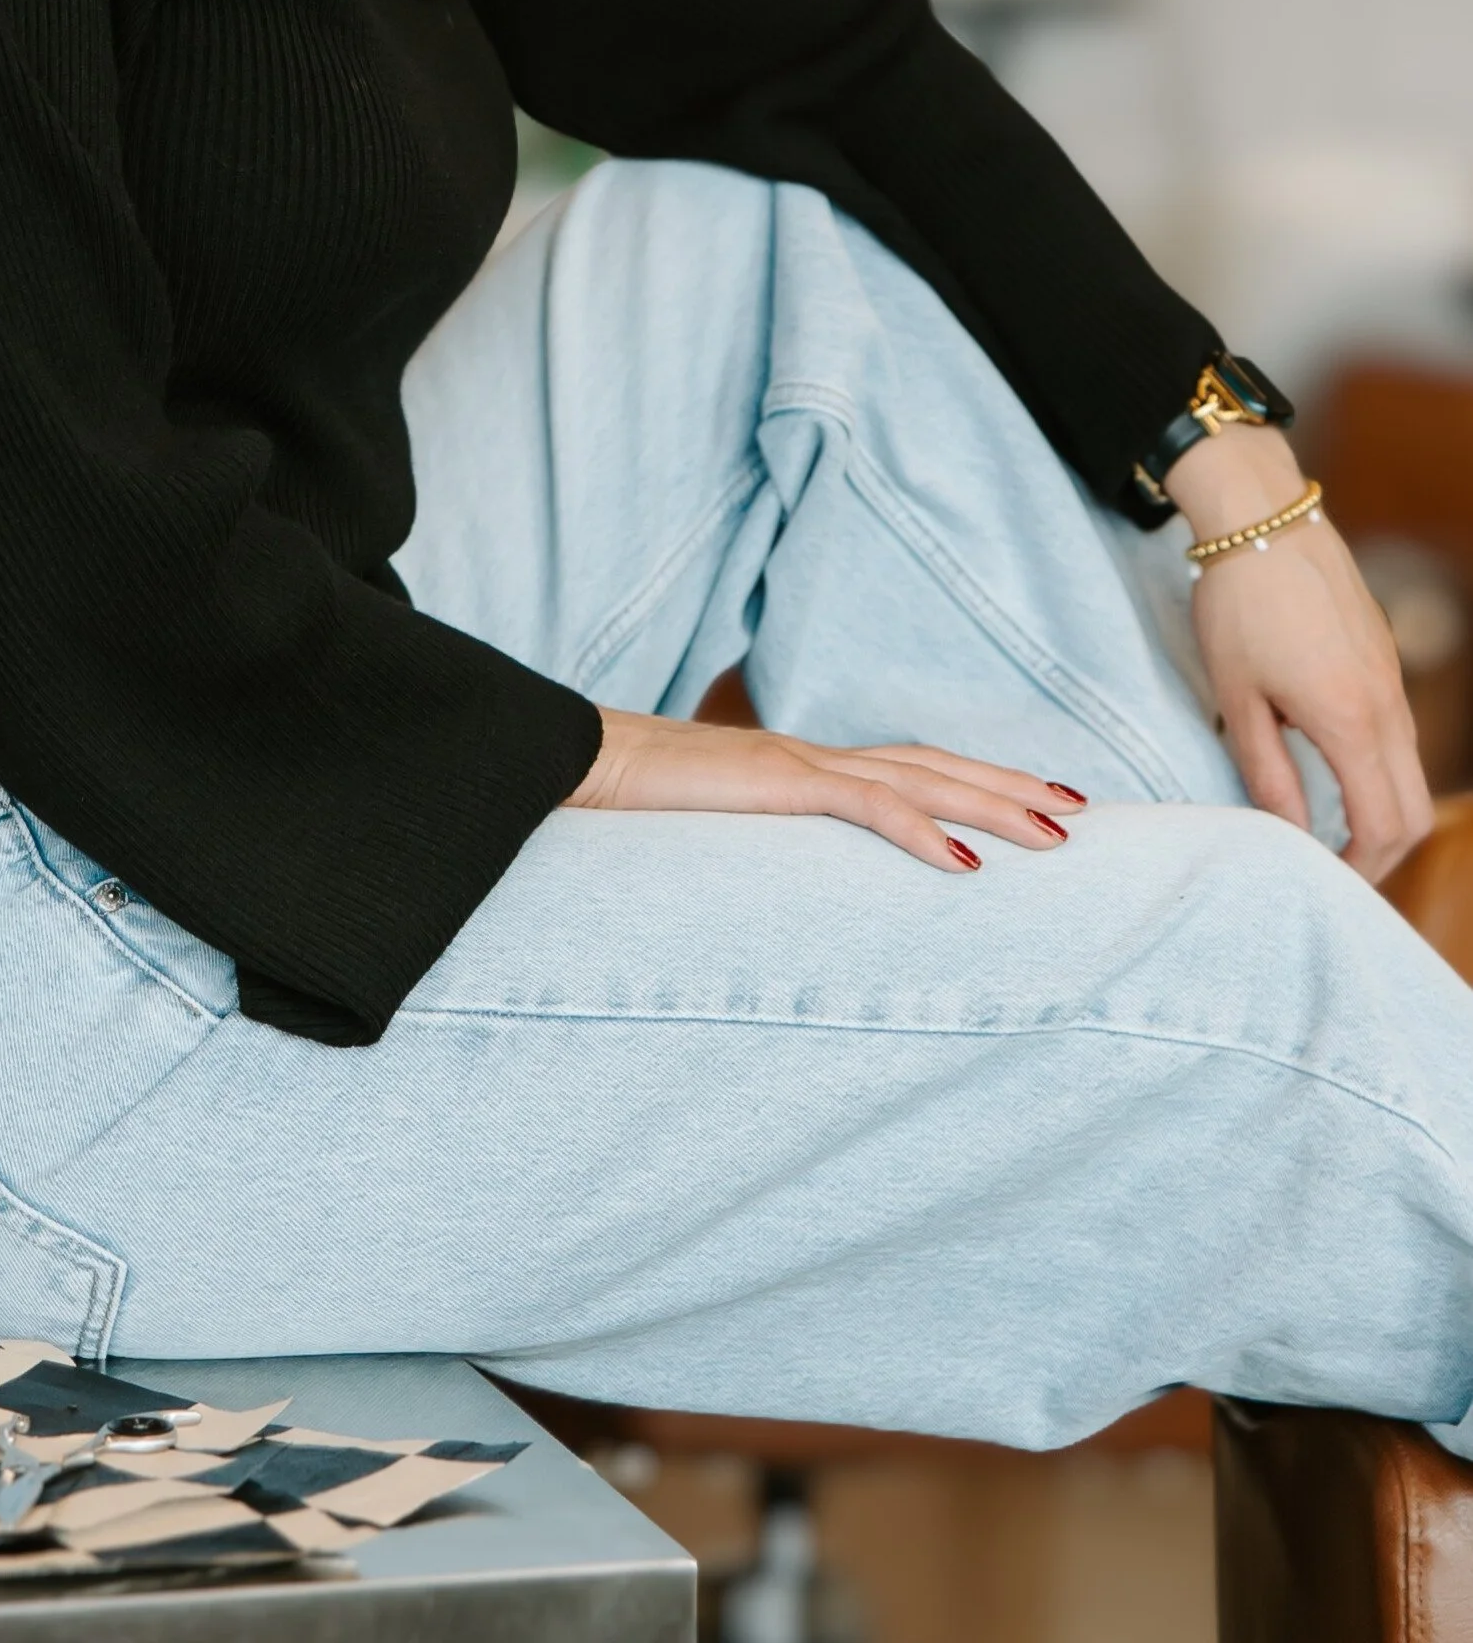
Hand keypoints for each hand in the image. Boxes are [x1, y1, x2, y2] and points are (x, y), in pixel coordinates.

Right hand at [565, 707, 1080, 871]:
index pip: (903, 766)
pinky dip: (921, 829)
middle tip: (1079, 809)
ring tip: (1055, 833)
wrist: (567, 762)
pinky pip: (864, 804)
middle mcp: (808, 757)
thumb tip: (774, 889)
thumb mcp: (706, 835)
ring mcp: (795, 764)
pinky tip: (966, 862)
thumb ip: (751, 851)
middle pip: (933, 763)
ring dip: (993, 803)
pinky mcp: (773, 782)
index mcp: (796, 768)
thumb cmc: (624, 802)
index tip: (1029, 800)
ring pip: (920, 777)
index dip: (969, 780)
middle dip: (1009, 784)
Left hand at [1172, 423, 1430, 880]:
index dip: (1358, 872)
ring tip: (1328, 835)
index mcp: (1351, 720)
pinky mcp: (1384, 663)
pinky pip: (1398, 737)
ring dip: (1380, 814)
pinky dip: (1378, 774)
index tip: (1320, 886)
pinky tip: (1331, 776)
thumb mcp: (1238, 696)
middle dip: (1380, 855)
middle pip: (1413, 813)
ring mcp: (1393, 683)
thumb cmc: (1238, 605)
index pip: (1383, 826)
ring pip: (1409, 775)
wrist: (1264, 519)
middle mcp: (1388, 707)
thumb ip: (1267, 772)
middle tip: (1331, 874)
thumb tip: (1287, 838)